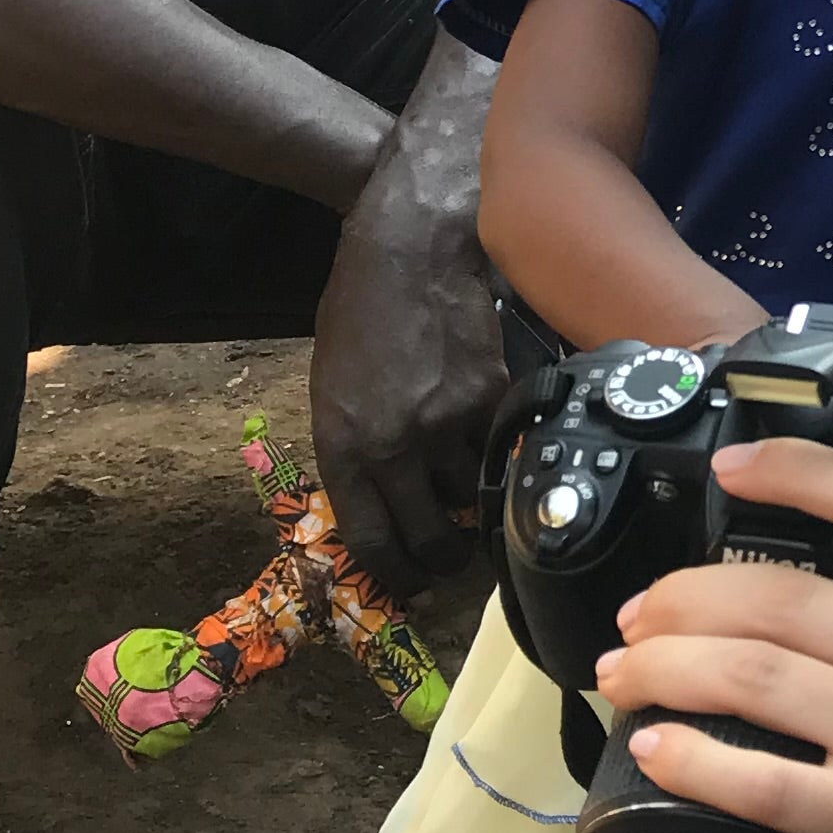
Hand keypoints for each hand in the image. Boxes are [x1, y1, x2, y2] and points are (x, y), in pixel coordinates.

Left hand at [309, 76, 506, 598]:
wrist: (410, 247)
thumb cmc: (360, 312)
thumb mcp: (333, 389)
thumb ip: (356, 450)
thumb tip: (387, 506)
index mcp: (342, 444)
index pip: (370, 540)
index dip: (395, 575)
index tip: (410, 586)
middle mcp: (393, 444)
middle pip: (426, 537)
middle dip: (439, 561)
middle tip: (448, 561)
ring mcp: (447, 422)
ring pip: (470, 500)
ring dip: (469, 506)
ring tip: (467, 495)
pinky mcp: (493, 397)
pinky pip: (499, 453)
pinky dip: (496, 459)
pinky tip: (489, 447)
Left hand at [593, 439, 832, 832]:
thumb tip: (801, 618)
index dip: (804, 471)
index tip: (734, 467)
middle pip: (789, 597)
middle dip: (688, 598)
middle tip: (640, 616)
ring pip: (758, 674)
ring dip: (669, 668)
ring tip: (626, 674)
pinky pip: (762, 778)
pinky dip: (694, 758)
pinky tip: (655, 749)